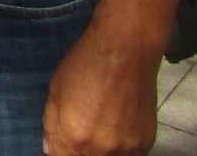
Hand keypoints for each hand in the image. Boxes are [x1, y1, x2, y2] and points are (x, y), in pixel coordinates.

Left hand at [43, 24, 159, 155]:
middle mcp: (101, 148)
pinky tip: (118, 127)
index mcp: (73, 136)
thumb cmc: (85, 65)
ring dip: (102, 150)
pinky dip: (122, 148)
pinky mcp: (146, 142)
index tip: (65, 141)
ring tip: (102, 126)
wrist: (126, 51)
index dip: (62, 150)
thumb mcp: (56, 91)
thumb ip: (52, 124)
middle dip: (80, 150)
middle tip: (84, 128)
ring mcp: (126, 148)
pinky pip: (130, 154)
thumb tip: (51, 148)